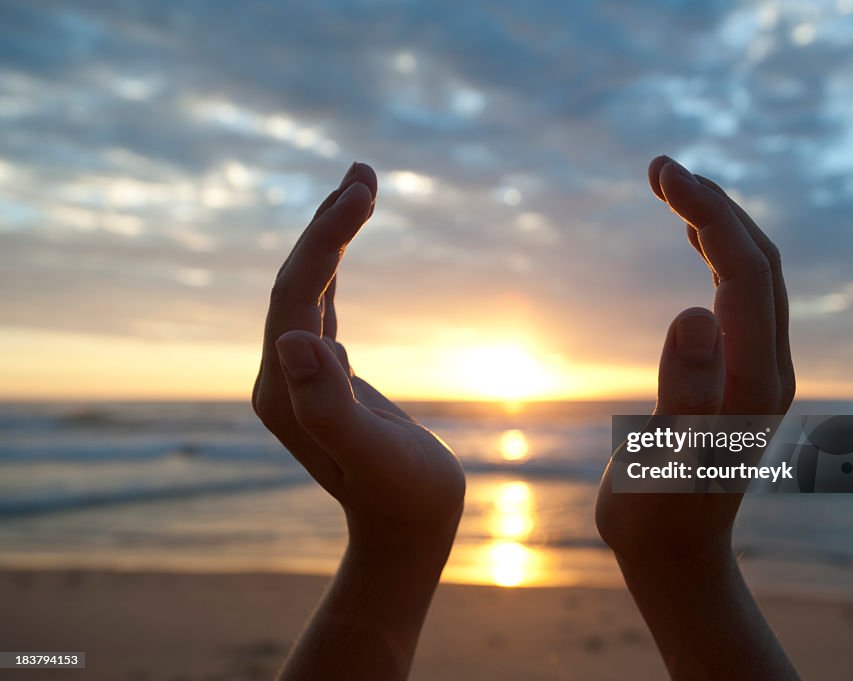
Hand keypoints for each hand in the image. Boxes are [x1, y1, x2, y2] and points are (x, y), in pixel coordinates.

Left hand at [252, 162, 464, 554]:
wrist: (407, 531)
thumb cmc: (403, 497)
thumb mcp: (371, 455)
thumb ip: (327, 404)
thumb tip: (292, 340)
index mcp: (283, 389)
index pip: (295, 296)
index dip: (325, 240)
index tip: (363, 194)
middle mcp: (281, 376)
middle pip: (295, 282)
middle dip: (326, 223)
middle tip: (364, 171)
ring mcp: (300, 375)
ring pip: (308, 289)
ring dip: (330, 235)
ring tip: (361, 184)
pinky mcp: (326, 376)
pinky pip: (322, 307)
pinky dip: (336, 268)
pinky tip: (344, 246)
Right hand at [596, 155, 794, 562]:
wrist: (676, 553)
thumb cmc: (659, 513)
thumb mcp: (661, 458)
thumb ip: (683, 389)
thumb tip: (692, 312)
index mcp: (754, 379)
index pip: (746, 272)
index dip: (710, 214)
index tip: (665, 174)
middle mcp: (769, 366)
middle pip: (759, 261)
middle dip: (715, 204)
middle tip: (662, 167)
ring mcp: (759, 368)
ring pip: (754, 273)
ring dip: (719, 222)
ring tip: (673, 187)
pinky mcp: (743, 372)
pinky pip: (742, 294)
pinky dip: (719, 253)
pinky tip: (694, 237)